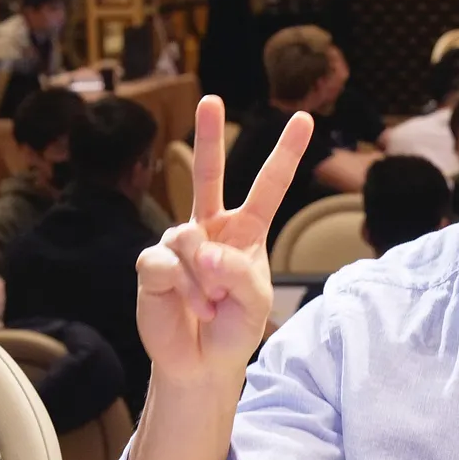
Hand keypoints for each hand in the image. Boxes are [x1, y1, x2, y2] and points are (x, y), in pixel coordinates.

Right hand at [135, 96, 312, 384]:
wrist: (200, 361)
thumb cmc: (234, 327)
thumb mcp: (256, 302)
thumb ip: (239, 272)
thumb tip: (205, 250)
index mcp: (247, 231)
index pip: (269, 186)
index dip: (286, 153)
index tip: (305, 118)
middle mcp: (211, 228)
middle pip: (210, 174)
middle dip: (209, 136)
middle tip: (210, 98)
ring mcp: (180, 242)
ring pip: (188, 237)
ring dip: (204, 278)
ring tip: (210, 305)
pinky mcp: (153, 263)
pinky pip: (166, 263)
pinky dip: (183, 289)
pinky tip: (189, 305)